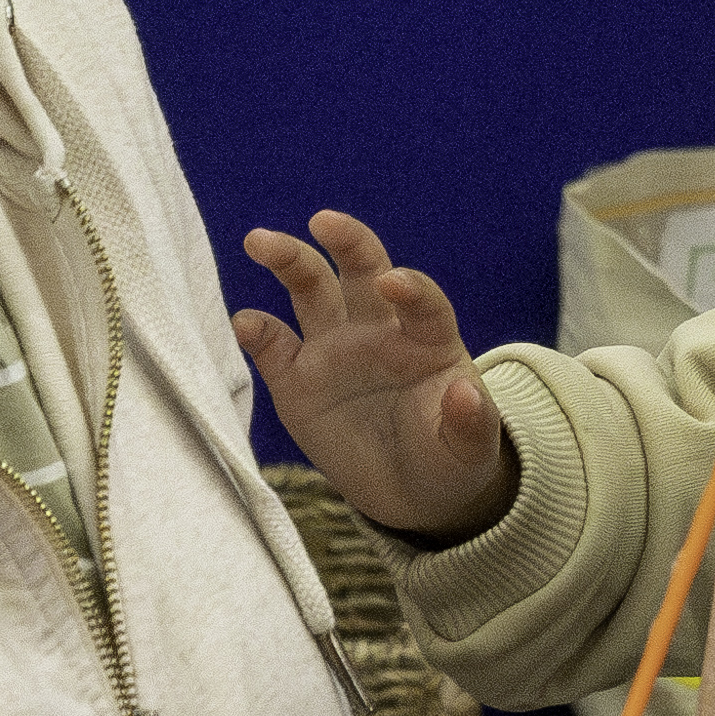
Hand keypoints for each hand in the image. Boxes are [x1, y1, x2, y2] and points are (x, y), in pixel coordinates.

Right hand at [235, 210, 514, 540]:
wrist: (411, 494)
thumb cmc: (449, 460)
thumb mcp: (469, 449)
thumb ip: (470, 422)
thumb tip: (464, 392)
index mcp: (427, 339)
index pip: (421, 300)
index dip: (411, 287)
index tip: (394, 283)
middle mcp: (378, 331)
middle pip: (361, 270)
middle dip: (345, 240)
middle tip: (323, 220)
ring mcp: (334, 351)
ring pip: (310, 290)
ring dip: (288, 261)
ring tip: (258, 241)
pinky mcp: (297, 381)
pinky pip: (273, 346)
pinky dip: (256, 330)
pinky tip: (244, 323)